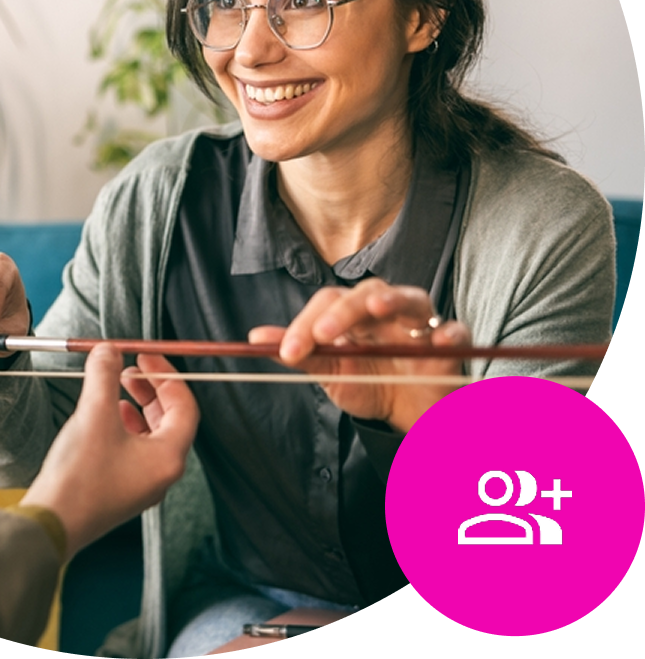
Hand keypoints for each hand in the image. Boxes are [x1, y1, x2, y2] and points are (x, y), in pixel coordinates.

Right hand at [21, 345, 199, 559]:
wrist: (51, 525)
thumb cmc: (79, 476)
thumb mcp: (94, 414)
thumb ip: (105, 375)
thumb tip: (108, 350)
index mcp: (168, 458)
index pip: (185, 406)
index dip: (167, 375)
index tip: (146, 355)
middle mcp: (161, 473)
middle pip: (170, 418)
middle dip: (152, 388)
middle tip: (130, 367)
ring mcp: (142, 483)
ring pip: (152, 432)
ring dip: (138, 403)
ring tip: (117, 386)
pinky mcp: (121, 487)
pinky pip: (134, 447)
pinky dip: (125, 423)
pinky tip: (106, 413)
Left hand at [249, 278, 469, 432]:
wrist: (410, 416)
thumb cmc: (370, 385)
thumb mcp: (331, 373)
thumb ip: (300, 354)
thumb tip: (254, 337)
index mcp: (356, 314)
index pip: (329, 303)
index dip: (306, 324)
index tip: (288, 353)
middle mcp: (388, 311)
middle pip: (366, 293)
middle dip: (343, 311)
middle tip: (322, 337)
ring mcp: (422, 324)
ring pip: (411, 298)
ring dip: (394, 300)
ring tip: (378, 309)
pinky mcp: (452, 345)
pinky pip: (455, 330)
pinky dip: (448, 333)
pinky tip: (437, 342)